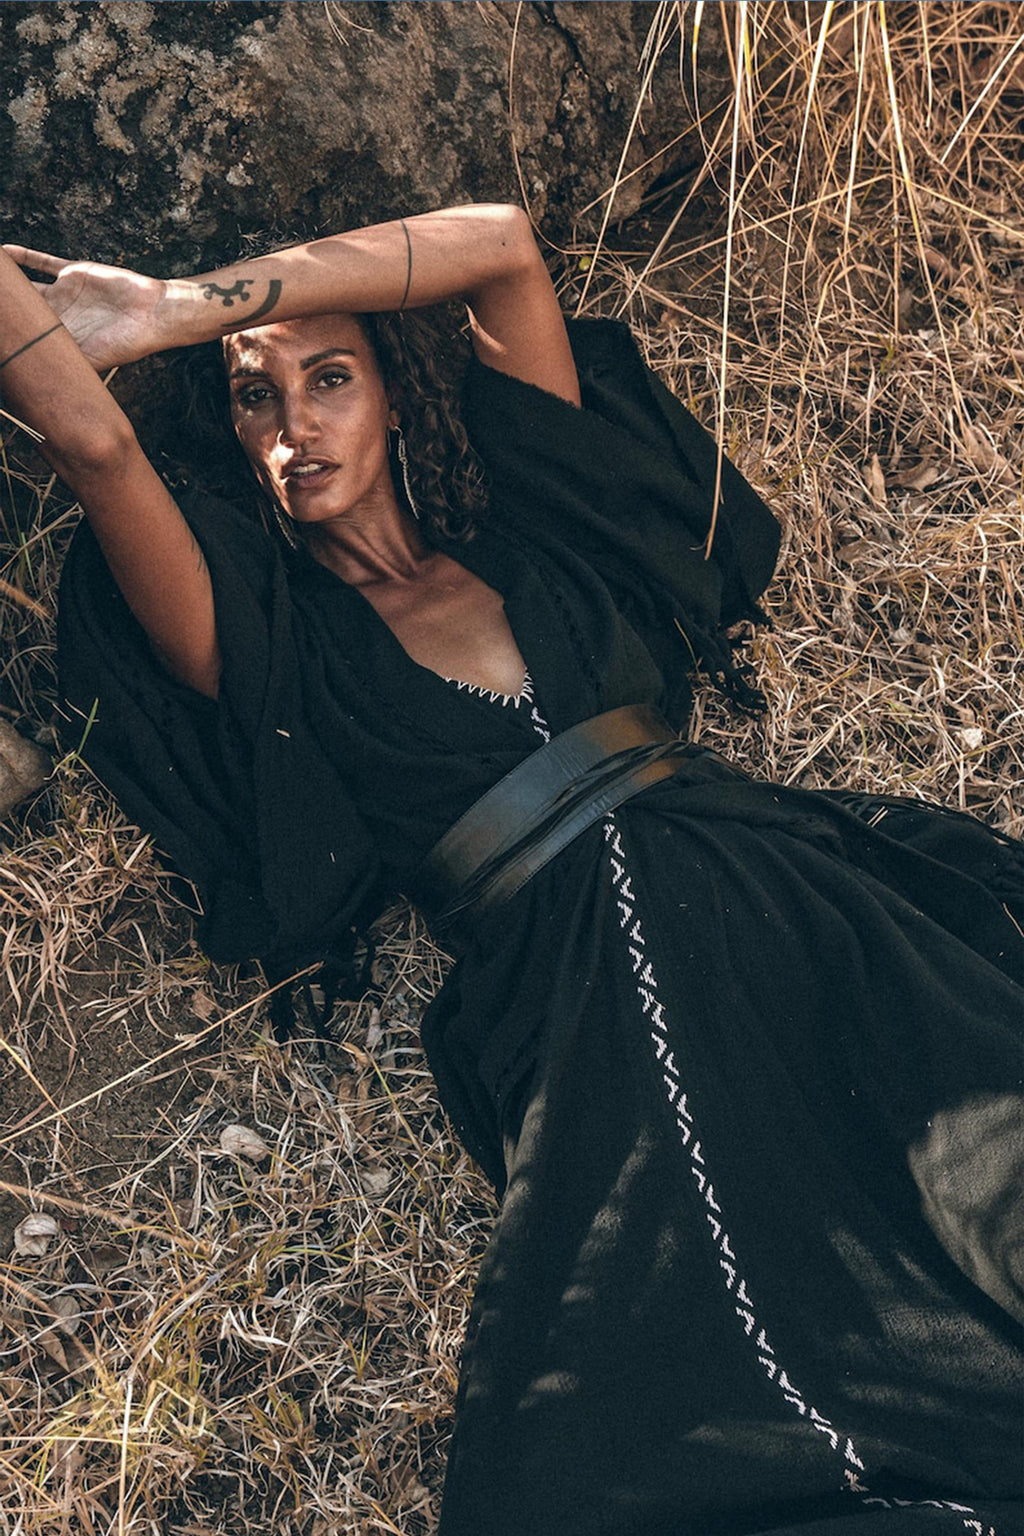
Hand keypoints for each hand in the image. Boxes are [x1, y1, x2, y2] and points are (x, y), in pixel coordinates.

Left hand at [2, 246, 167, 369]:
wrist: (150, 314)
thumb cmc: (126, 343)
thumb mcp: (90, 361)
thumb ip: (63, 362)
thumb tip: (33, 374)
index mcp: (60, 337)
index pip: (26, 335)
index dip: (9, 333)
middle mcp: (59, 315)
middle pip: (22, 310)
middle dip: (5, 308)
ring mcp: (65, 293)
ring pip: (27, 285)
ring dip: (9, 282)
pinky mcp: (73, 273)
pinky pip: (43, 263)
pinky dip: (24, 257)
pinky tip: (4, 253)